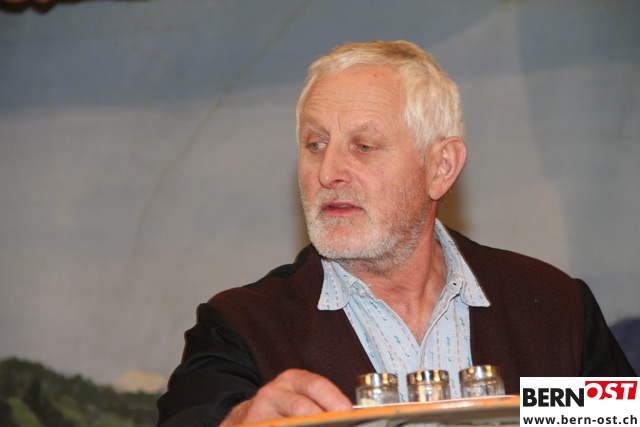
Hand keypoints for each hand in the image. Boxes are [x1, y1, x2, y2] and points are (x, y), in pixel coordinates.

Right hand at [220, 369, 351, 425]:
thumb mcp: (299, 396)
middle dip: (322, 420)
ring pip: (286, 424)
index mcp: (291, 380)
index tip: (347, 411)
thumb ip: (320, 403)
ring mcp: (260, 411)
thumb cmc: (283, 408)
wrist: (247, 415)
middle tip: (339, 426)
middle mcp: (273, 392)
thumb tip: (347, 415)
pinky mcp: (251, 425)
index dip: (333, 399)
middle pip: (301, 408)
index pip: (315, 385)